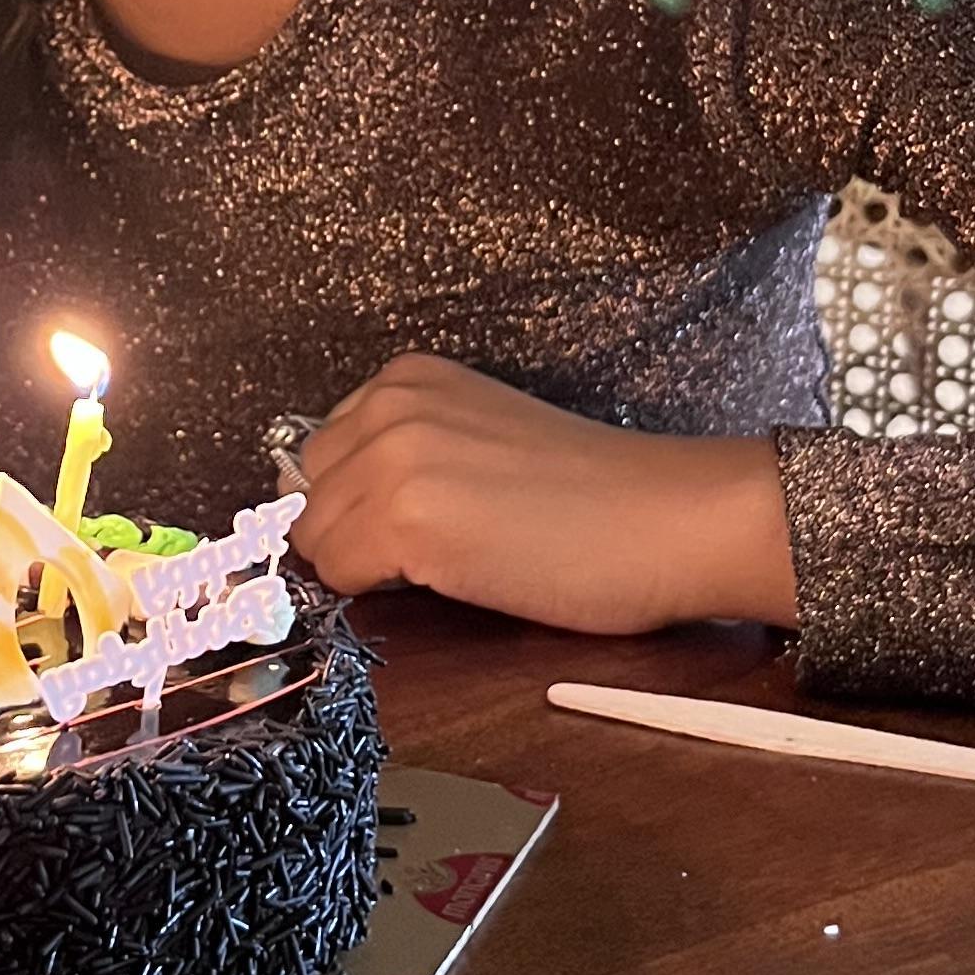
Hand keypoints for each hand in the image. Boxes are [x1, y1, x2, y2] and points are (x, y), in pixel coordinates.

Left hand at [292, 353, 798, 635]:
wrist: (668, 519)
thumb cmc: (593, 498)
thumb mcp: (478, 445)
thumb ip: (407, 459)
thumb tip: (331, 522)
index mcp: (407, 378)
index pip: (318, 459)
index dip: (349, 508)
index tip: (398, 538)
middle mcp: (388, 404)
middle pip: (306, 499)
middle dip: (348, 539)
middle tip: (429, 562)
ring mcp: (393, 459)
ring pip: (315, 543)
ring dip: (366, 572)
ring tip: (450, 569)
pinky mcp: (406, 521)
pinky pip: (340, 578)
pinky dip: (377, 596)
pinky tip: (451, 581)